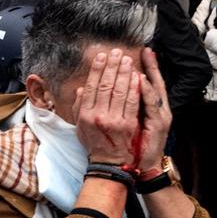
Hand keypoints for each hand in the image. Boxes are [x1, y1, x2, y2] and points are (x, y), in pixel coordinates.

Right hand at [73, 48, 140, 165]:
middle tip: (117, 52)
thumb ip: (79, 107)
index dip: (96, 69)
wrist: (109, 165)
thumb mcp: (80, 127)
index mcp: (85, 115)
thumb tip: (81, 89)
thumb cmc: (95, 144)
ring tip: (127, 59)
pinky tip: (137, 76)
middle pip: (105, 85)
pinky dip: (134, 88)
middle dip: (112, 66)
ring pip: (119, 91)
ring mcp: (113, 120)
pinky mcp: (128, 125)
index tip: (101, 56)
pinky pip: (132, 103)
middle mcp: (97, 116)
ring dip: (124, 73)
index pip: (91, 86)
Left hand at [136, 47, 171, 170]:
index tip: (146, 51)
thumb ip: (129, 105)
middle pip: (156, 82)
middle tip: (147, 50)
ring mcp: (161, 115)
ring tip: (138, 60)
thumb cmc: (137, 145)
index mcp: (153, 108)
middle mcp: (160, 109)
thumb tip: (122, 90)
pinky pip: (151, 104)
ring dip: (147, 73)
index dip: (150, 67)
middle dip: (151, 65)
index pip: (151, 83)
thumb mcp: (134, 122)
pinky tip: (140, 79)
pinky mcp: (159, 123)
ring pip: (154, 90)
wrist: (146, 166)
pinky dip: (145, 90)